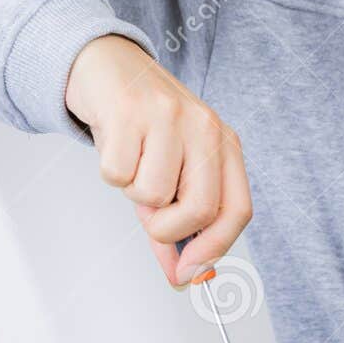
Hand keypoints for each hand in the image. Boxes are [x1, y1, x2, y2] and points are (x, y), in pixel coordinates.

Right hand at [65, 34, 251, 285]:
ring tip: (131, 161)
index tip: (188, 274)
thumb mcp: (167, 172)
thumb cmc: (141, 126)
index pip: (237, 210)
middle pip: (201, 210)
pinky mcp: (130, 111)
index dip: (214, 250)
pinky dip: (110, 172)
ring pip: (152, 195)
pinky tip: (114, 143)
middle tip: (149, 220)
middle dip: (168, 230)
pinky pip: (117, 174)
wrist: (106, 66)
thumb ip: (176, 224)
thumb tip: (181, 276)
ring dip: (132, 192)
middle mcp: (204, 128)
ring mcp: (170, 117)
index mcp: (224, 145)